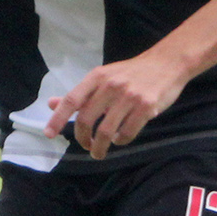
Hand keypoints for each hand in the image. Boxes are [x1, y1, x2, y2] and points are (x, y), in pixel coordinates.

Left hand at [43, 50, 190, 159]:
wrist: (167, 63)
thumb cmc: (131, 73)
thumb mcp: (103, 77)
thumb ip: (80, 94)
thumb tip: (51, 104)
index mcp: (97, 77)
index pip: (71, 100)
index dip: (57, 119)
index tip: (48, 134)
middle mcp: (111, 86)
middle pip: (86, 120)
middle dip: (82, 139)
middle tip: (86, 146)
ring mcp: (129, 96)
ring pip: (105, 132)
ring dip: (100, 147)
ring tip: (99, 152)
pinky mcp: (146, 107)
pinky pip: (127, 133)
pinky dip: (120, 141)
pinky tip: (119, 139)